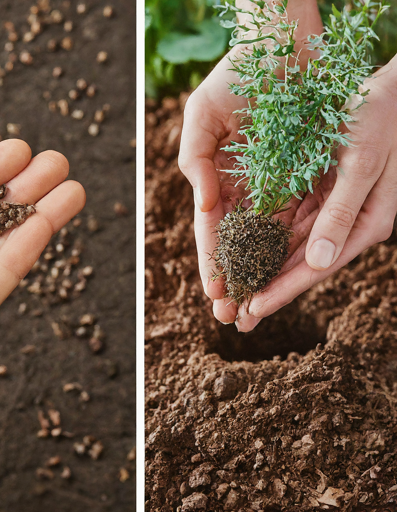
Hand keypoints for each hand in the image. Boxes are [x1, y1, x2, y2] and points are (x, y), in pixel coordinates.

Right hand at [178, 2, 322, 328]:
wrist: (282, 43)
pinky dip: (292, 248)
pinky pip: (299, 218)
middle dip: (234, 281)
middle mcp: (246, 189)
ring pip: (268, 241)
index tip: (212, 293)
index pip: (212, 230)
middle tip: (229, 318)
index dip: (211, 261)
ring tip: (255, 311)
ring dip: (262, 277)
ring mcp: (276, 186)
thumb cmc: (236, 74)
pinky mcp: (305, 177)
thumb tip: (205, 205)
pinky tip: (288, 277)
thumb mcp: (201, 116)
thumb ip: (194, 160)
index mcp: (218, 179)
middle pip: (239, 245)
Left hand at [236, 55, 396, 330]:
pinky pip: (287, 226)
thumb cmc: (379, 120)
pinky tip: (242, 257)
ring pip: (290, 251)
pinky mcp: (316, 197)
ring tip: (235, 297)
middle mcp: (345, 225)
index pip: (318, 267)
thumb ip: (341, 214)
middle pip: (301, 266)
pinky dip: (264, 242)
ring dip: (263, 274)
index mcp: (364, 224)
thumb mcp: (361, 165)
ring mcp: (330, 212)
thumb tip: (320, 263)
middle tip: (236, 319)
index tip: (254, 309)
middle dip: (268, 291)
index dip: (284, 289)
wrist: (386, 92)